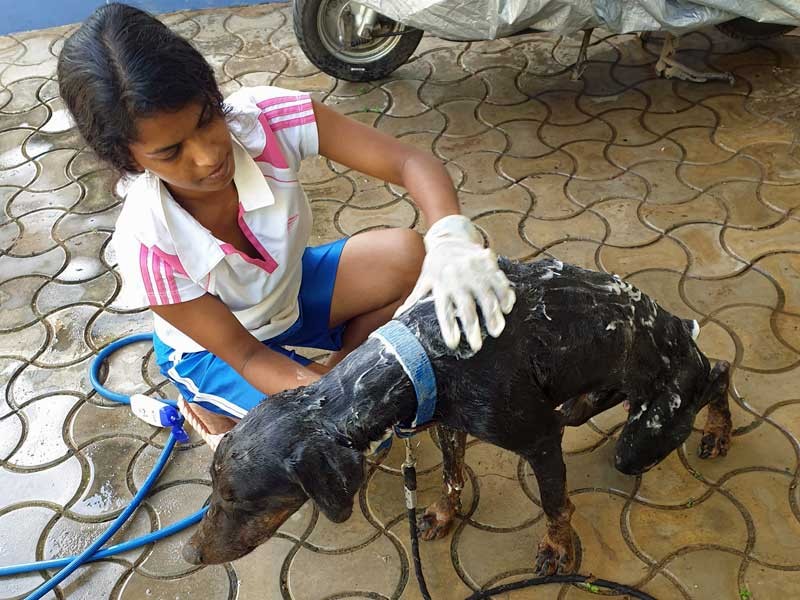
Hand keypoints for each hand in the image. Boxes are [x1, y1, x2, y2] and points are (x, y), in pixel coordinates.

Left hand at [395, 215, 515, 351]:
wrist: (448, 237)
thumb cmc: (435, 266)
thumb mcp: (423, 281)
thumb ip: (414, 300)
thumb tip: (397, 318)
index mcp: (440, 284)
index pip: (444, 309)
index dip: (448, 327)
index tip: (453, 343)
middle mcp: (456, 277)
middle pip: (466, 306)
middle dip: (472, 327)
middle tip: (477, 346)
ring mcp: (473, 269)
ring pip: (485, 294)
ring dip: (493, 314)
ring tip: (496, 331)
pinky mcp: (487, 262)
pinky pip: (498, 279)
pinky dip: (504, 294)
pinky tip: (507, 307)